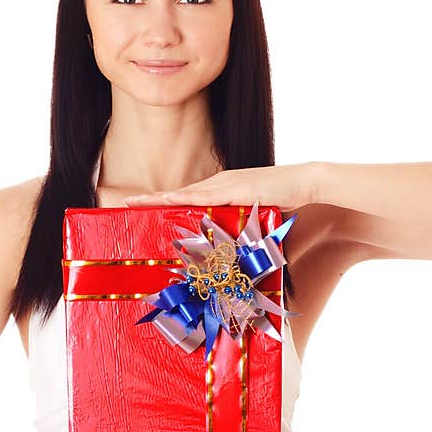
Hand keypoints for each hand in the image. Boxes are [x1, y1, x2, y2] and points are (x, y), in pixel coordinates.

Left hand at [123, 163, 317, 213]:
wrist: (307, 182)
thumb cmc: (286, 201)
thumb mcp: (258, 216)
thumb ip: (243, 227)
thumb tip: (234, 249)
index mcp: (222, 190)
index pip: (187, 197)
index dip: (164, 202)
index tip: (143, 208)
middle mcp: (218, 183)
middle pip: (178, 194)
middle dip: (151, 200)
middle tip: (125, 204)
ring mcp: (225, 184)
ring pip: (183, 193)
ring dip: (158, 199)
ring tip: (134, 203)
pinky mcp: (233, 188)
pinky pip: (201, 195)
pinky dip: (181, 198)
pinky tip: (164, 200)